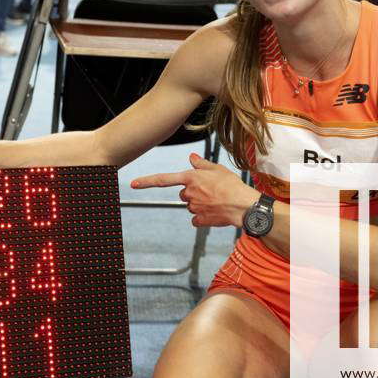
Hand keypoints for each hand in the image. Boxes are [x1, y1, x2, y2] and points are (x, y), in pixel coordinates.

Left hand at [131, 153, 257, 227]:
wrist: (244, 206)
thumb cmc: (232, 185)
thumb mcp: (218, 169)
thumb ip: (201, 164)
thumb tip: (191, 157)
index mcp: (190, 178)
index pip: (163, 179)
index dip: (147, 181)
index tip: (133, 184)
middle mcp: (189, 193)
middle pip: (183, 194)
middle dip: (193, 193)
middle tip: (211, 191)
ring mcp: (193, 207)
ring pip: (191, 206)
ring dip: (200, 204)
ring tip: (217, 200)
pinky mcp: (200, 220)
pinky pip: (197, 219)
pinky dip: (203, 217)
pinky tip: (215, 212)